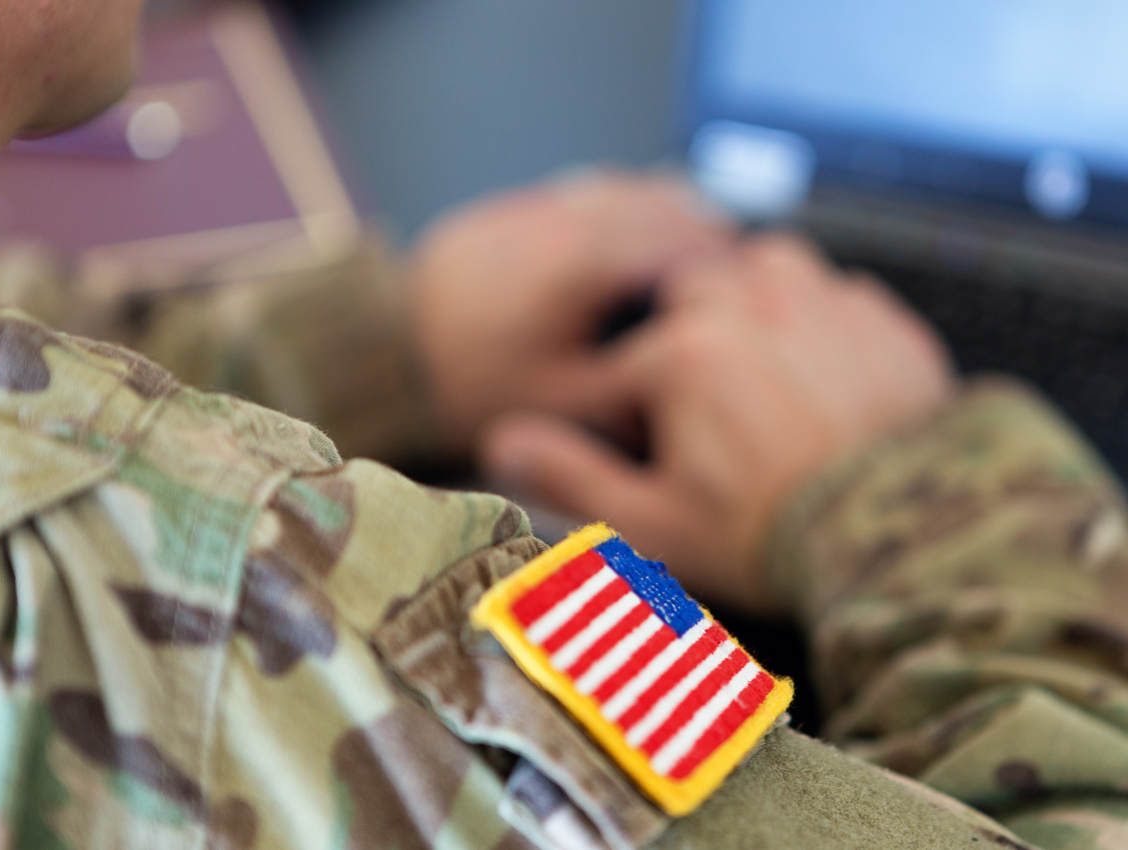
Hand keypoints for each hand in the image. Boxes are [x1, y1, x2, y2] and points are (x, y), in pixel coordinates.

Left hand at [410, 172, 733, 454]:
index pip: (674, 241)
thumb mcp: (564, 406)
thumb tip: (692, 371)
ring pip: (613, 191)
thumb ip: (636, 383)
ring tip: (692, 236)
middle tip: (733, 255)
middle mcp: (557, 224)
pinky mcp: (497, 216)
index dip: (719, 260)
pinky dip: (612, 207)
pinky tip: (627, 232)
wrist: (379, 361)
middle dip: (698, 225)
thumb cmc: (472, 391)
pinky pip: (572, 195)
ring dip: (658, 209)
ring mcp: (524, 213)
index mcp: (579, 267)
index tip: (747, 280)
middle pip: (651, 203)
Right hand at [482, 235, 955, 612]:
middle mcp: (752, 307)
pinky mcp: (885, 322)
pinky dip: (824, 319)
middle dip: (686, 331)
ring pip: (770, 265)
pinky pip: (841, 293)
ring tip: (761, 361)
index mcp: (683, 356)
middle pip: (693, 290)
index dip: (628, 412)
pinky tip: (828, 374)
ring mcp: (826, 305)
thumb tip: (503, 443)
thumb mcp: (655, 525)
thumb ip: (573, 476)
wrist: (910, 538)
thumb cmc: (775, 538)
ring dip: (755, 298)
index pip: (625, 366)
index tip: (649, 449)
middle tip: (703, 396)